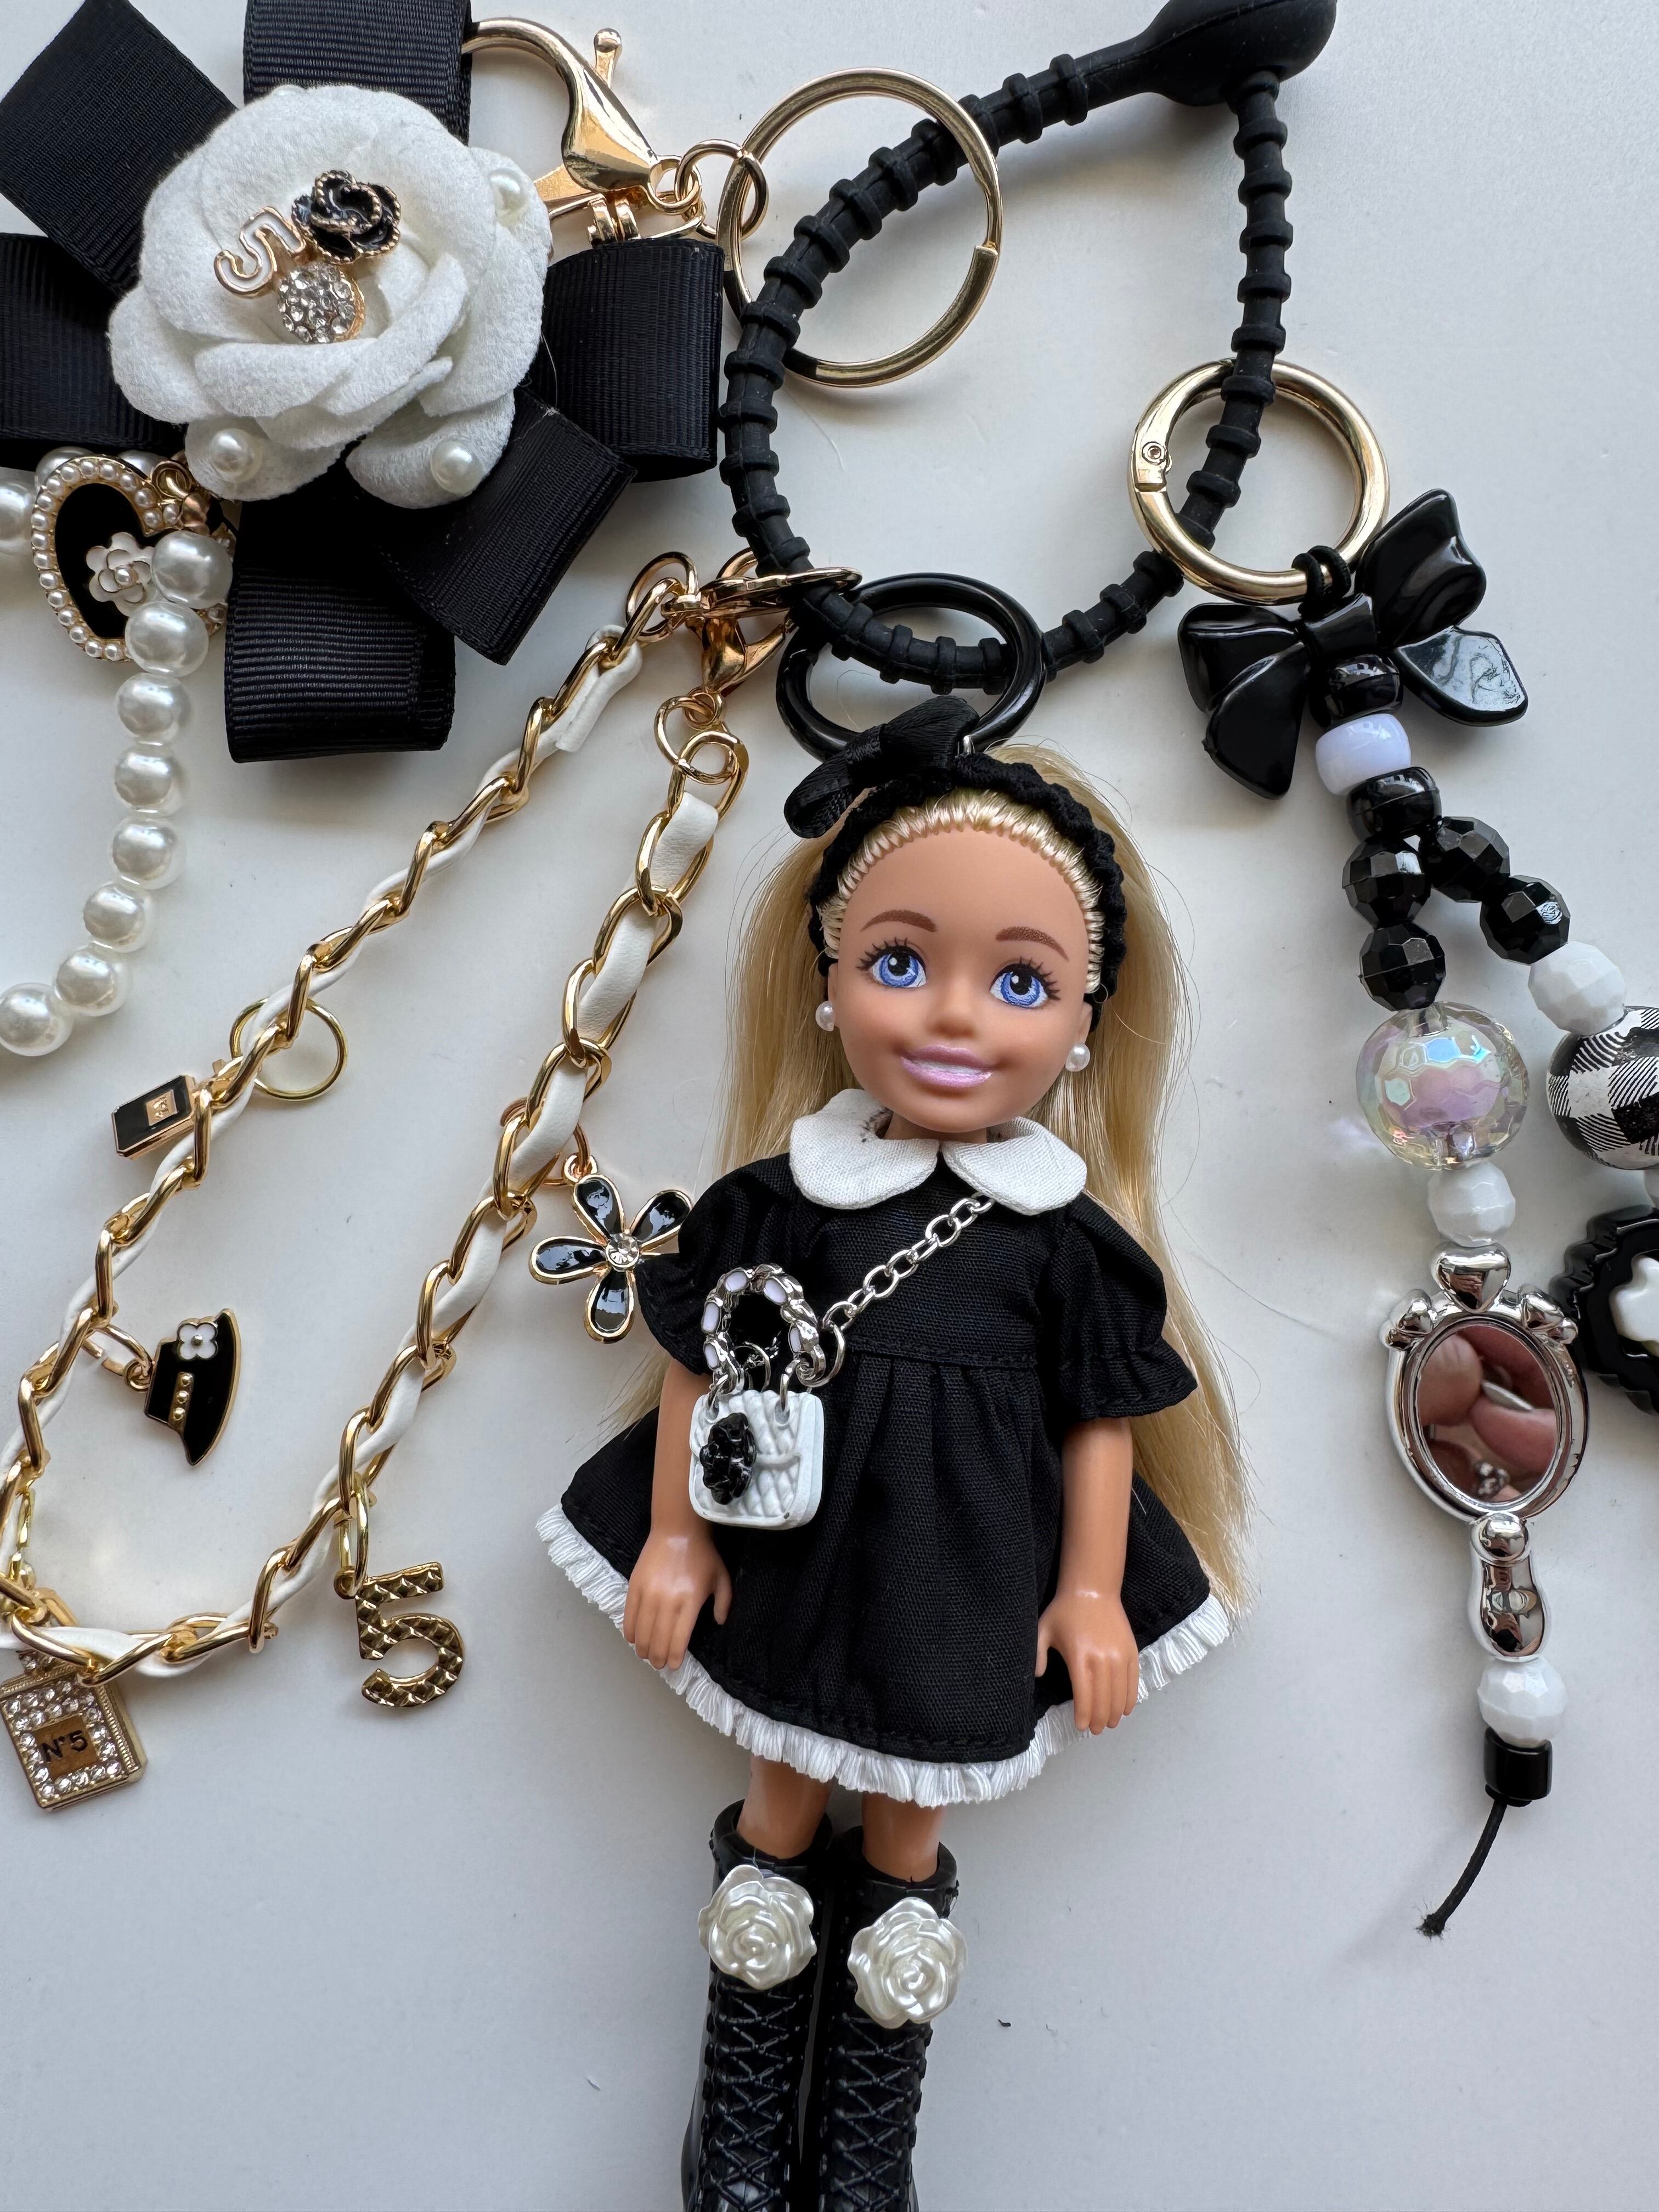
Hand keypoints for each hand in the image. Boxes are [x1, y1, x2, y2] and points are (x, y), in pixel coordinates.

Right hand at [623, 1527, 731, 1670]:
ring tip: (646, 1655)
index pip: (678, 1639)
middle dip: (657, 1657)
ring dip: (642, 1648)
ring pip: (641, 1631)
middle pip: (658, 1639)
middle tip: (659, 1664)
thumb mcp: (722, 1578)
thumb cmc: (702, 1555)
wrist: (677, 1529)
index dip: (674, 1657)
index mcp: (690, 1602)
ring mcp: (648, 1593)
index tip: (673, 1665)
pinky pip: (629, 1615)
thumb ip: (724, 1603)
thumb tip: (719, 1623)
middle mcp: (667, 1601)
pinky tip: (633, 1638)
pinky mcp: (634, 1585)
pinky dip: (630, 1630)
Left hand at [1035, 1587, 1138, 1733]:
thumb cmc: (1064, 1611)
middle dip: (1100, 1720)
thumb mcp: (1043, 1630)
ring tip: (1110, 1723)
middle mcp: (1102, 1659)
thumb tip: (1037, 1677)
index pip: (1084, 1696)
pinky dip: (1130, 1698)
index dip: (1084, 1715)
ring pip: (1120, 1694)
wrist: (1093, 1590)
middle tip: (1096, 1730)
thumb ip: (1037, 1655)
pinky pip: (1133, 1681)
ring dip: (1116, 1713)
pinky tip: (1125, 1709)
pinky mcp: (1132, 1651)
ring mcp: (1120, 1656)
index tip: (1082, 1727)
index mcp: (1079, 1657)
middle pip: (1104, 1700)